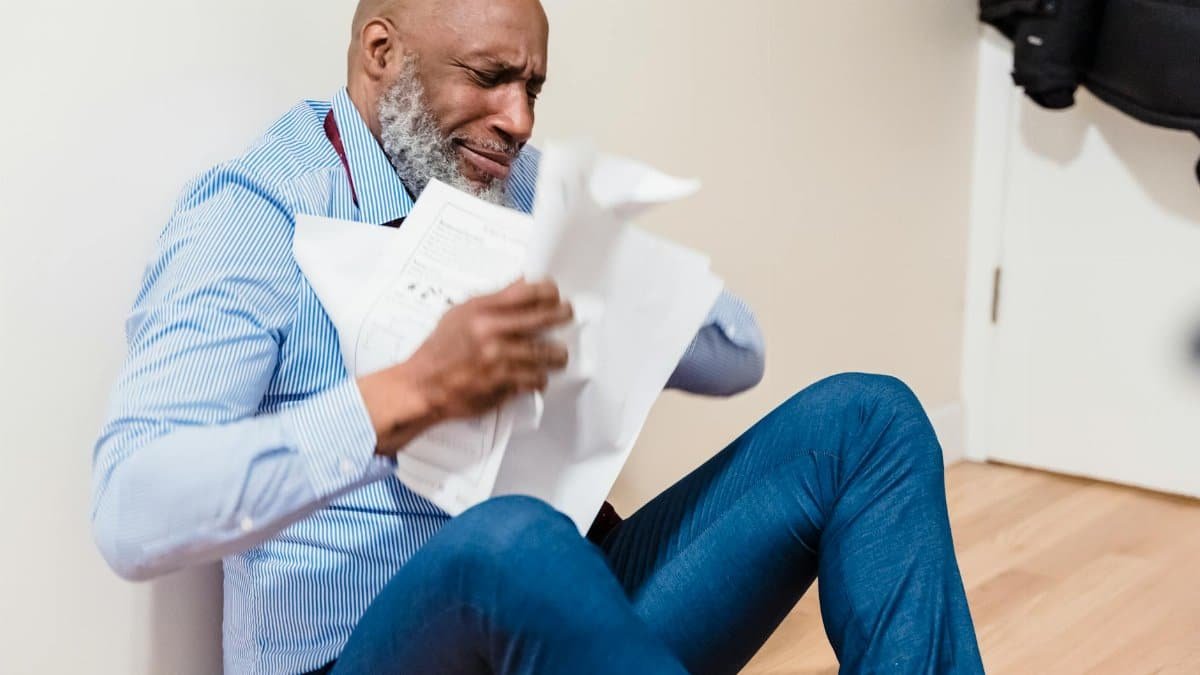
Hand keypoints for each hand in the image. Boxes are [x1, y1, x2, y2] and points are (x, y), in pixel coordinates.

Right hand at [359, 279, 571, 454]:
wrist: (423, 386)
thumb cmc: (438, 350)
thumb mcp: (459, 314)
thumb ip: (493, 299)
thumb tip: (522, 284)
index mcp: (481, 312)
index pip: (527, 292)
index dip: (548, 291)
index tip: (555, 294)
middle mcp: (492, 333)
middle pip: (545, 318)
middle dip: (562, 315)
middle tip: (566, 316)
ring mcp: (500, 360)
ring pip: (547, 353)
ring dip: (556, 354)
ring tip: (557, 354)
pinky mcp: (504, 385)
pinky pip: (536, 379)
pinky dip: (539, 378)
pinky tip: (536, 375)